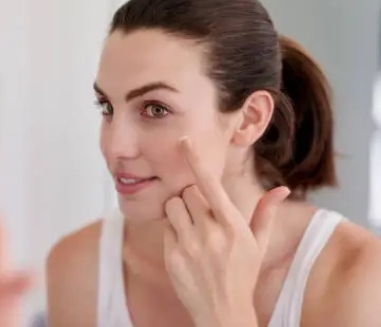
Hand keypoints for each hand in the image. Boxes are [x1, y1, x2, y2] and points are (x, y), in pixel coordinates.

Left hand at [163, 137, 289, 326]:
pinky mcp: (172, 257)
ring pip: (172, 206)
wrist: (222, 313)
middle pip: (187, 192)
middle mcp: (210, 234)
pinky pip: (165, 227)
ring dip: (180, 211)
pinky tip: (186, 246)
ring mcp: (189, 246)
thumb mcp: (258, 244)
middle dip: (192, 198)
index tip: (184, 141)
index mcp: (233, 226)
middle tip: (201, 213)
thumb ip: (266, 212)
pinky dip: (173, 230)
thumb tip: (283, 188)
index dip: (196, 160)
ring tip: (192, 227)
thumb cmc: (242, 274)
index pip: (210, 184)